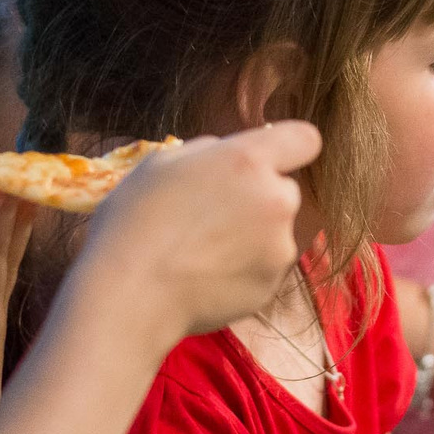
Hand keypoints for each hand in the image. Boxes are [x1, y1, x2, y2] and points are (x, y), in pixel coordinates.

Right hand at [83, 121, 319, 334]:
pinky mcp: (272, 285)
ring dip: (253, 236)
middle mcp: (275, 200)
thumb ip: (207, 152)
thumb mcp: (160, 163)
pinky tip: (205, 276)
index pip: (304, 139)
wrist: (129, 295)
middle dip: (260, 197)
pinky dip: (244, 270)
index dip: (289, 148)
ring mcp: (279, 247)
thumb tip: (225, 154)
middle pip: (286, 189)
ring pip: (276, 232)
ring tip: (202, 251)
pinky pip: (265, 268)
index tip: (269, 160)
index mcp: (247, 161)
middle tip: (213, 215)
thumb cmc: (134, 222)